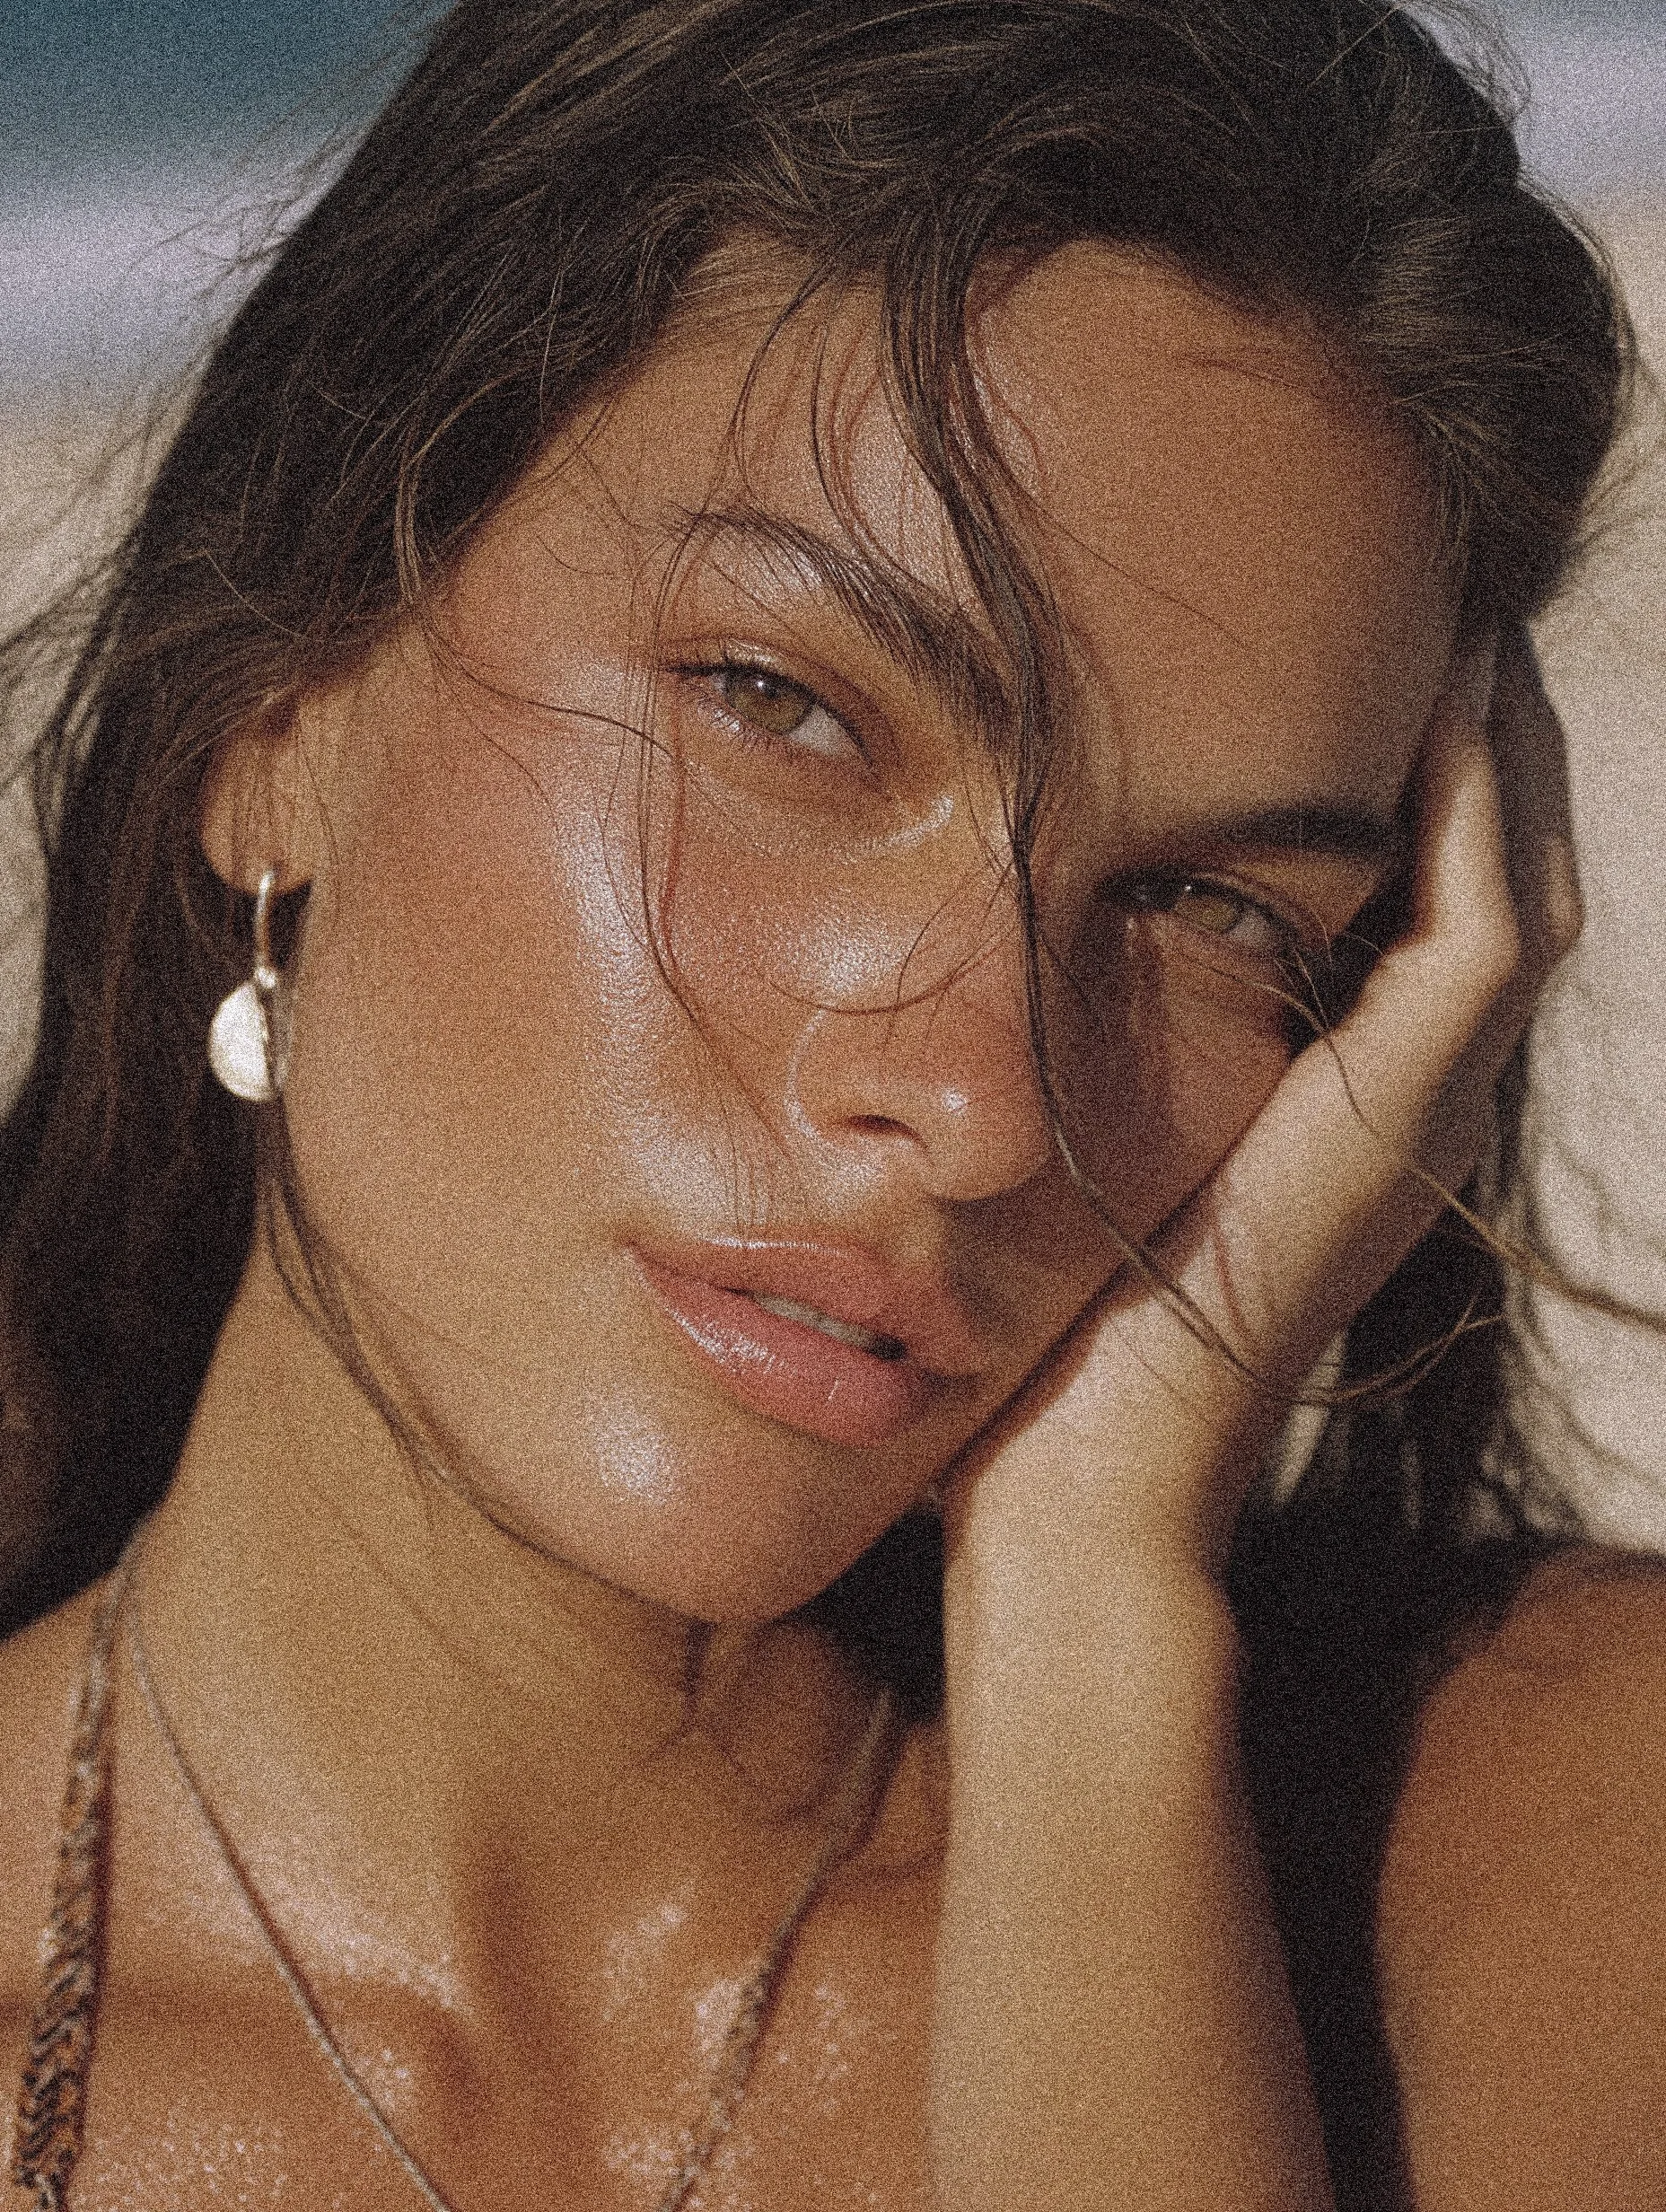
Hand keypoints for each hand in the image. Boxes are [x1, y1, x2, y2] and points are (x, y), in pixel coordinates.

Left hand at [942, 628, 1579, 1585]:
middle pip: (1491, 851)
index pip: (1421, 876)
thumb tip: (1009, 920)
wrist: (1080, 1489)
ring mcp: (1426, 1107)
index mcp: (1350, 1088)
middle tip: (1416, 568)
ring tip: (1437, 594)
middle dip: (1463, 712)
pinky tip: (1430, 690)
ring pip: (1512, 866)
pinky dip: (1476, 803)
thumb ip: (1099, 1031)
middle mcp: (1415, 1090)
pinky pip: (1483, 924)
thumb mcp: (1082, 1137)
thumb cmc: (1052, 1329)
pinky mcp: (1404, 1120)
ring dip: (1487, 730)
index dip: (1405, 749)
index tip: (1331, 621)